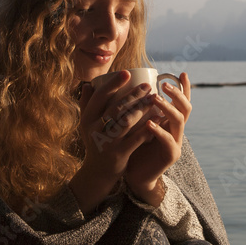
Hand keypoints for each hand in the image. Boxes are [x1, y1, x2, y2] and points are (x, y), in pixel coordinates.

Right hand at [68, 71, 166, 213]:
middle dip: (133, 95)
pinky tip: (159, 118)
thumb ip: (87, 104)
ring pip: (127, 121)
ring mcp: (107, 142)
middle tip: (148, 86)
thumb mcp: (86, 124)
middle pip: (116, 108)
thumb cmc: (95, 141)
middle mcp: (95, 129)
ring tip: (155, 99)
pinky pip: (136, 138)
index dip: (113, 83)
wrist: (97, 172)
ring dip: (142, 108)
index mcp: (87, 118)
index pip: (99, 96)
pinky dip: (148, 127)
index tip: (127, 72)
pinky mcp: (119, 154)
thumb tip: (88, 84)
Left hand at [123, 72, 191, 205]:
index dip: (183, 87)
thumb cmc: (134, 145)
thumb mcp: (135, 122)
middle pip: (185, 107)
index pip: (181, 100)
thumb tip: (123, 85)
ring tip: (155, 99)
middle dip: (177, 94)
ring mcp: (176, 141)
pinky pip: (168, 141)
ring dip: (168, 108)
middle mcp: (176, 128)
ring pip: (179, 121)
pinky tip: (149, 123)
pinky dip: (159, 131)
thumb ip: (135, 107)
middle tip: (164, 85)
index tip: (182, 73)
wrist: (135, 173)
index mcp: (169, 119)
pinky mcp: (171, 155)